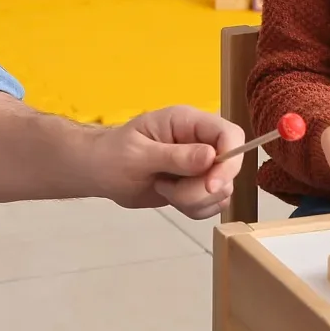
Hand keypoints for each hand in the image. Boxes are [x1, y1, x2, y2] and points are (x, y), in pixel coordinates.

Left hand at [89, 105, 243, 219]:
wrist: (99, 172)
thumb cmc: (112, 154)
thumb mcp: (139, 154)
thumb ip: (175, 156)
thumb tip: (211, 156)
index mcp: (188, 122)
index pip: (229, 134)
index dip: (230, 160)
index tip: (211, 185)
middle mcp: (200, 141)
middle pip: (229, 168)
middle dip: (202, 189)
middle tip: (169, 189)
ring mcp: (201, 165)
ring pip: (222, 191)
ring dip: (193, 200)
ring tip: (163, 188)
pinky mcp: (196, 186)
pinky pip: (211, 204)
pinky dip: (193, 209)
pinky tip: (168, 196)